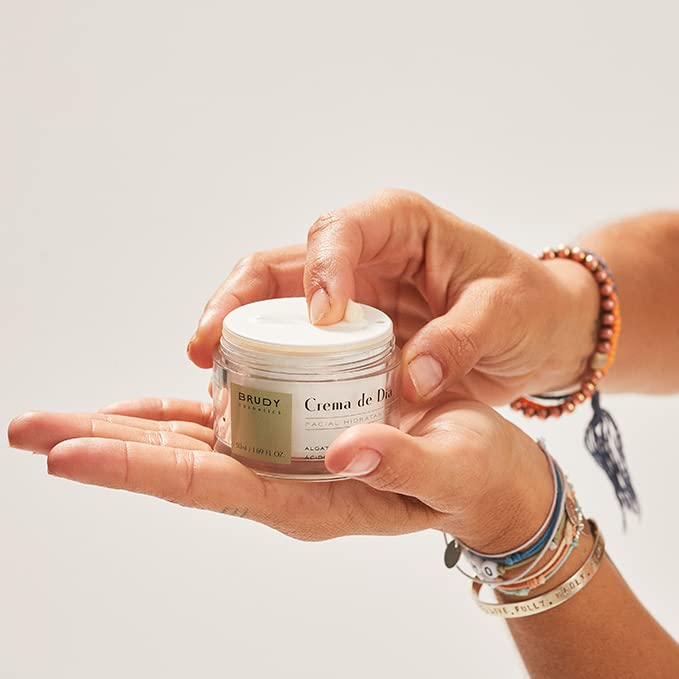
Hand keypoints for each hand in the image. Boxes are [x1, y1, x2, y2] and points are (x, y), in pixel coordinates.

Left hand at [7, 396, 551, 548]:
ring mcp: (286, 465)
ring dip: (127, 431)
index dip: (138, 467)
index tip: (69, 454)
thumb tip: (351, 452)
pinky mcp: (297, 441)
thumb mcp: (453, 467)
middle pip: (179, 464)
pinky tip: (148, 407)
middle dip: (104, 446)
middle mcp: (285, 485)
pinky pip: (223, 431)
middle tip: (31, 430)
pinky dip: (178, 417)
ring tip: (65, 421)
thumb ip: (404, 463)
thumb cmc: (477, 476)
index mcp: (313, 499)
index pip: (209, 483)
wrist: (490, 479)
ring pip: (191, 447)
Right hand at [188, 189, 599, 404]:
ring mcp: (347, 294)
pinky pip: (292, 341)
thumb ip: (460, 341)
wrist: (535, 332)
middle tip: (207, 342)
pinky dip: (264, 360)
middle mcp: (362, 254)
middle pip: (281, 263)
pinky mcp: (344, 333)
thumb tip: (411, 379)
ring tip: (207, 368)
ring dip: (236, 331)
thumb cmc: (526, 305)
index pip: (341, 230)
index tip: (322, 318)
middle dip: (237, 299)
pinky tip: (242, 387)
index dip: (321, 270)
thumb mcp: (505, 315)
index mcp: (399, 225)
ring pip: (272, 302)